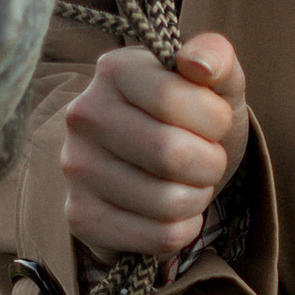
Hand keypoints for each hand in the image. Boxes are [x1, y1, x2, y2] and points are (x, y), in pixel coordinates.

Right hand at [60, 34, 249, 271]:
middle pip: (170, 154)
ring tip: (189, 183)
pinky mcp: (81, 216)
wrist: (166, 168)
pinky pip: (156, 236)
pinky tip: (174, 212)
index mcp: (114, 70)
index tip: (215, 121)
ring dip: (198, 198)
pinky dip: (182, 229)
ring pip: (166, 201)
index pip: (173, 99)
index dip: (214, 119)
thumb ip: (217, 58)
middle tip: (207, 160)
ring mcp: (76, 168)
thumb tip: (199, 63)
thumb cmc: (195, 118)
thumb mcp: (217, 84)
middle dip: (210, 163)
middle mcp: (83, 116)